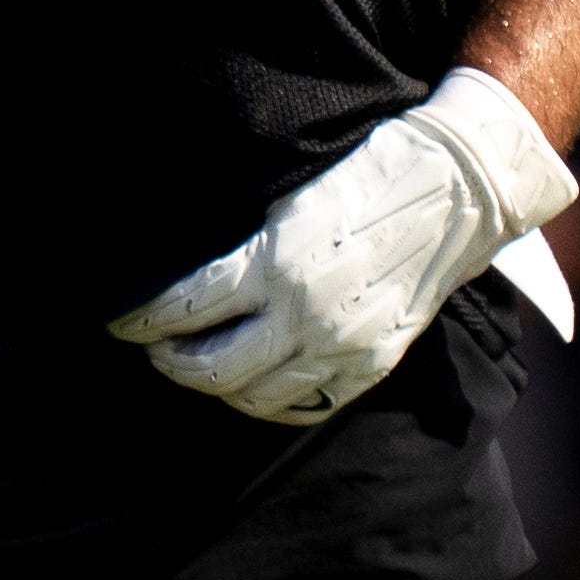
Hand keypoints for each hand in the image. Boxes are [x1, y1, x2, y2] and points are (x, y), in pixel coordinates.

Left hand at [113, 67, 564, 426]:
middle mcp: (308, 315)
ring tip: (196, 362)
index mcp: (277, 264)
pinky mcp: (374, 364)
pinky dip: (265, 402)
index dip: (139, 320)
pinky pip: (304, 407)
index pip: (182, 308)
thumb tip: (179, 263)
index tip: (117, 321)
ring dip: (213, 384)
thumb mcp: (287, 193)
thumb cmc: (368, 173)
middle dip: (168, 359)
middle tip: (154, 347)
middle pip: (208, 367)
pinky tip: (249, 383)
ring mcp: (344, 347)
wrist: (462, 188)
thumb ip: (239, 238)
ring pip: (251, 396)